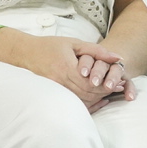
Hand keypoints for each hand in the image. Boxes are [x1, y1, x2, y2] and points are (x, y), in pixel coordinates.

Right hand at [0, 33, 126, 111]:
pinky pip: (71, 104)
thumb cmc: (52, 46)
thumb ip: (97, 51)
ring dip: (96, 98)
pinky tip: (96, 100)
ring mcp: (54, 91)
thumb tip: (117, 57)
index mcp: (66, 68)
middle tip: (119, 88)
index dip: (106, 85)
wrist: (27, 53)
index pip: (90, 83)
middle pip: (86, 94)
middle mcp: (59, 82)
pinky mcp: (51, 95)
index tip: (119, 82)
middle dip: (104, 92)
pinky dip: (85, 104)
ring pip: (79, 101)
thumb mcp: (75, 43)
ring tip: (111, 92)